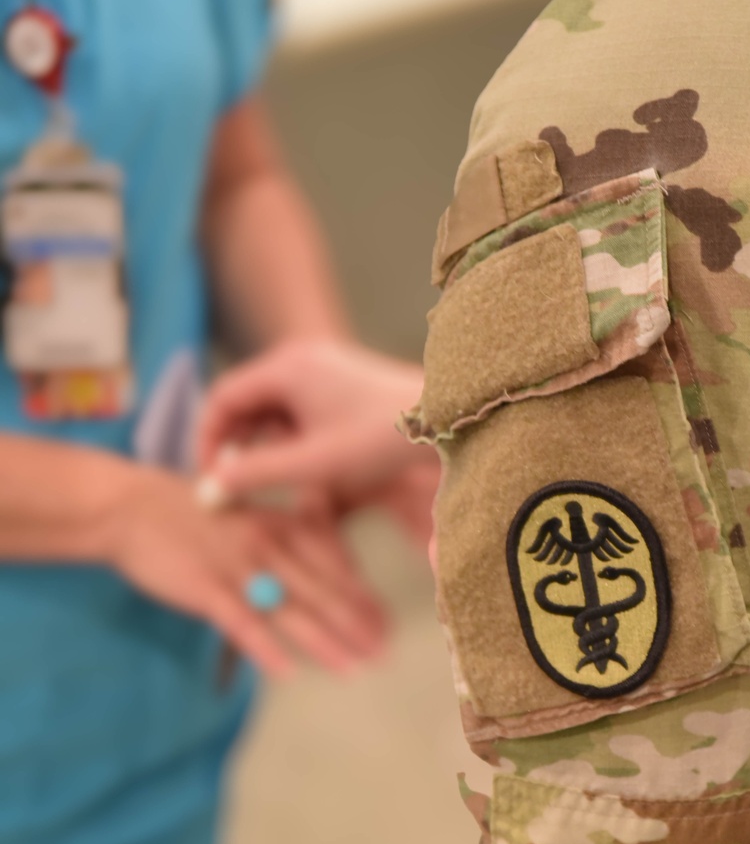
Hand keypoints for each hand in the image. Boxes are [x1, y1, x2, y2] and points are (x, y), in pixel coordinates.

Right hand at [104, 463, 386, 677]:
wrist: (131, 506)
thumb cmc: (193, 515)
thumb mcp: (252, 516)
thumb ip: (290, 542)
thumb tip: (329, 573)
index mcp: (281, 526)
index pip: (336, 563)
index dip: (363, 596)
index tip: (389, 624)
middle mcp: (268, 545)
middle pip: (321, 590)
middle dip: (357, 625)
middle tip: (386, 653)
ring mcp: (237, 566)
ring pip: (291, 609)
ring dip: (326, 641)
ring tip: (356, 668)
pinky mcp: (205, 587)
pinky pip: (240, 622)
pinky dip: (264, 647)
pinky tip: (287, 672)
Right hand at [196, 340, 437, 542]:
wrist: (447, 420)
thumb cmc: (381, 439)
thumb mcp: (313, 463)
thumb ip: (257, 473)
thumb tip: (212, 485)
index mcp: (286, 366)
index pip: (223, 397)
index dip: (208, 439)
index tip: (209, 478)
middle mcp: (300, 358)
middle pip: (246, 402)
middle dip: (236, 444)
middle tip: (234, 486)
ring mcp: (323, 368)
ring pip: (274, 409)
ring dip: (266, 445)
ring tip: (272, 482)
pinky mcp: (342, 384)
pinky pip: (300, 410)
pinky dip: (292, 439)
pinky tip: (305, 470)